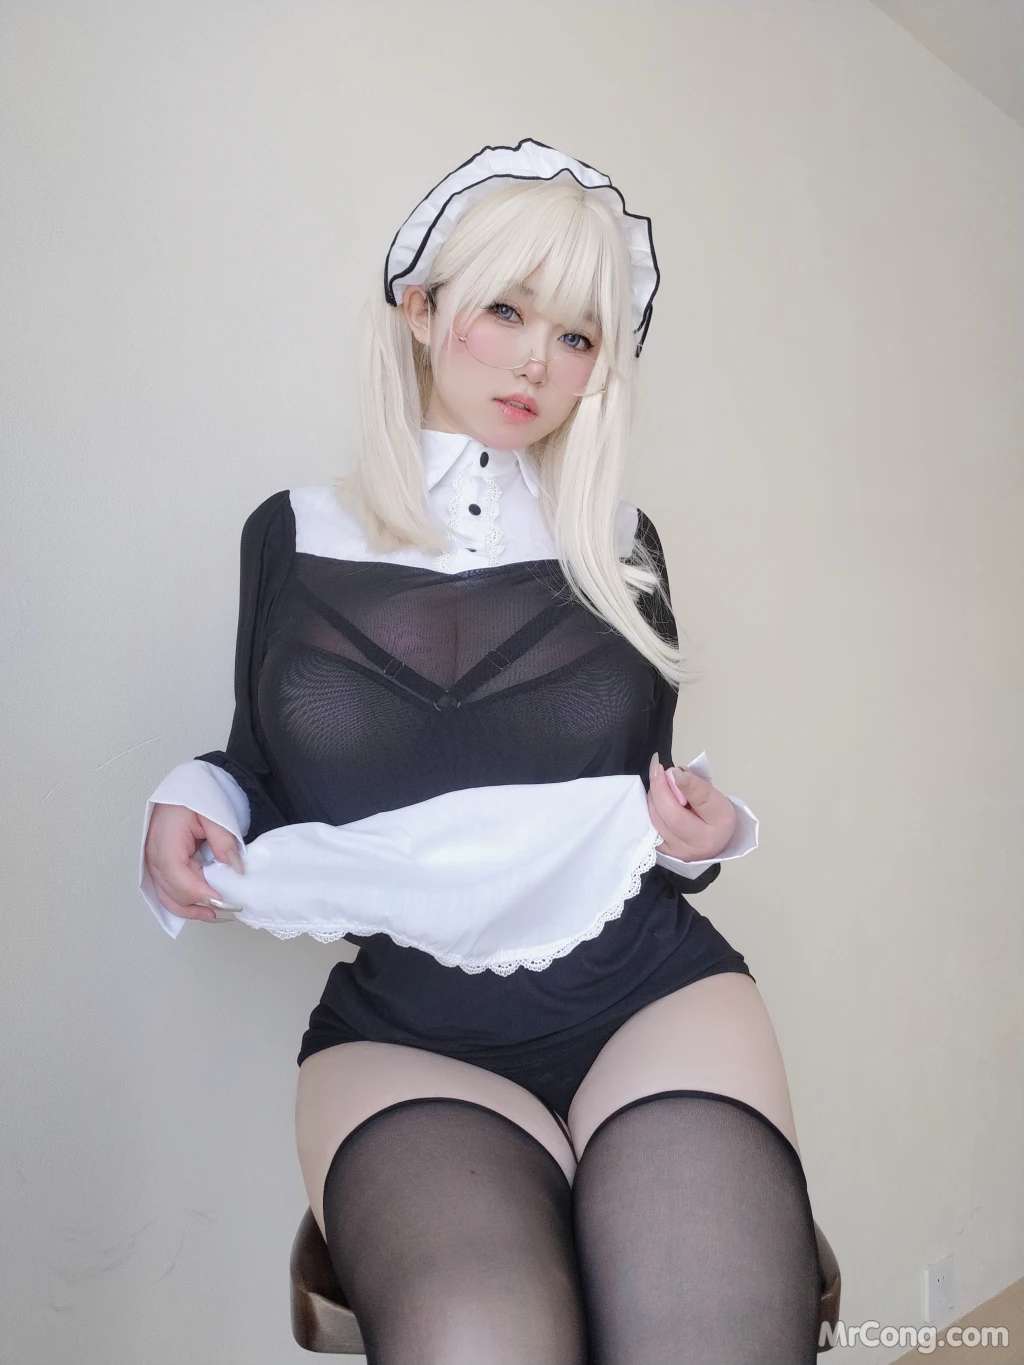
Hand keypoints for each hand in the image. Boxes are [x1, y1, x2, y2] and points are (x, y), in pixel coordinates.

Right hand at [144, 803, 244, 922]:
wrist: (183, 785)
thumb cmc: (195, 794)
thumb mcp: (214, 813)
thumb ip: (224, 842)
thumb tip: (236, 869)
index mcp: (165, 844)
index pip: (181, 880)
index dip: (204, 895)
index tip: (228, 901)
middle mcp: (154, 857)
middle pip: (175, 894)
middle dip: (202, 905)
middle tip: (231, 908)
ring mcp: (153, 863)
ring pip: (169, 898)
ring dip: (193, 910)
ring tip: (218, 914)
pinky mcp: (158, 865)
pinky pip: (168, 892)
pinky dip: (185, 902)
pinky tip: (203, 907)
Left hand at [646, 751, 736, 861]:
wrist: (713, 840)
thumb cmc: (714, 815)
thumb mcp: (714, 795)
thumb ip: (695, 784)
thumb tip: (673, 774)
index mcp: (718, 824)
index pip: (702, 802)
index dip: (687, 785)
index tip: (674, 770)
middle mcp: (697, 845)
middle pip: (671, 814)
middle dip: (660, 788)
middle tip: (658, 769)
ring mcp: (677, 852)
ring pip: (656, 819)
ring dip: (653, 797)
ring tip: (659, 782)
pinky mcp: (662, 852)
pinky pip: (649, 826)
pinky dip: (649, 808)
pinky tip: (655, 798)